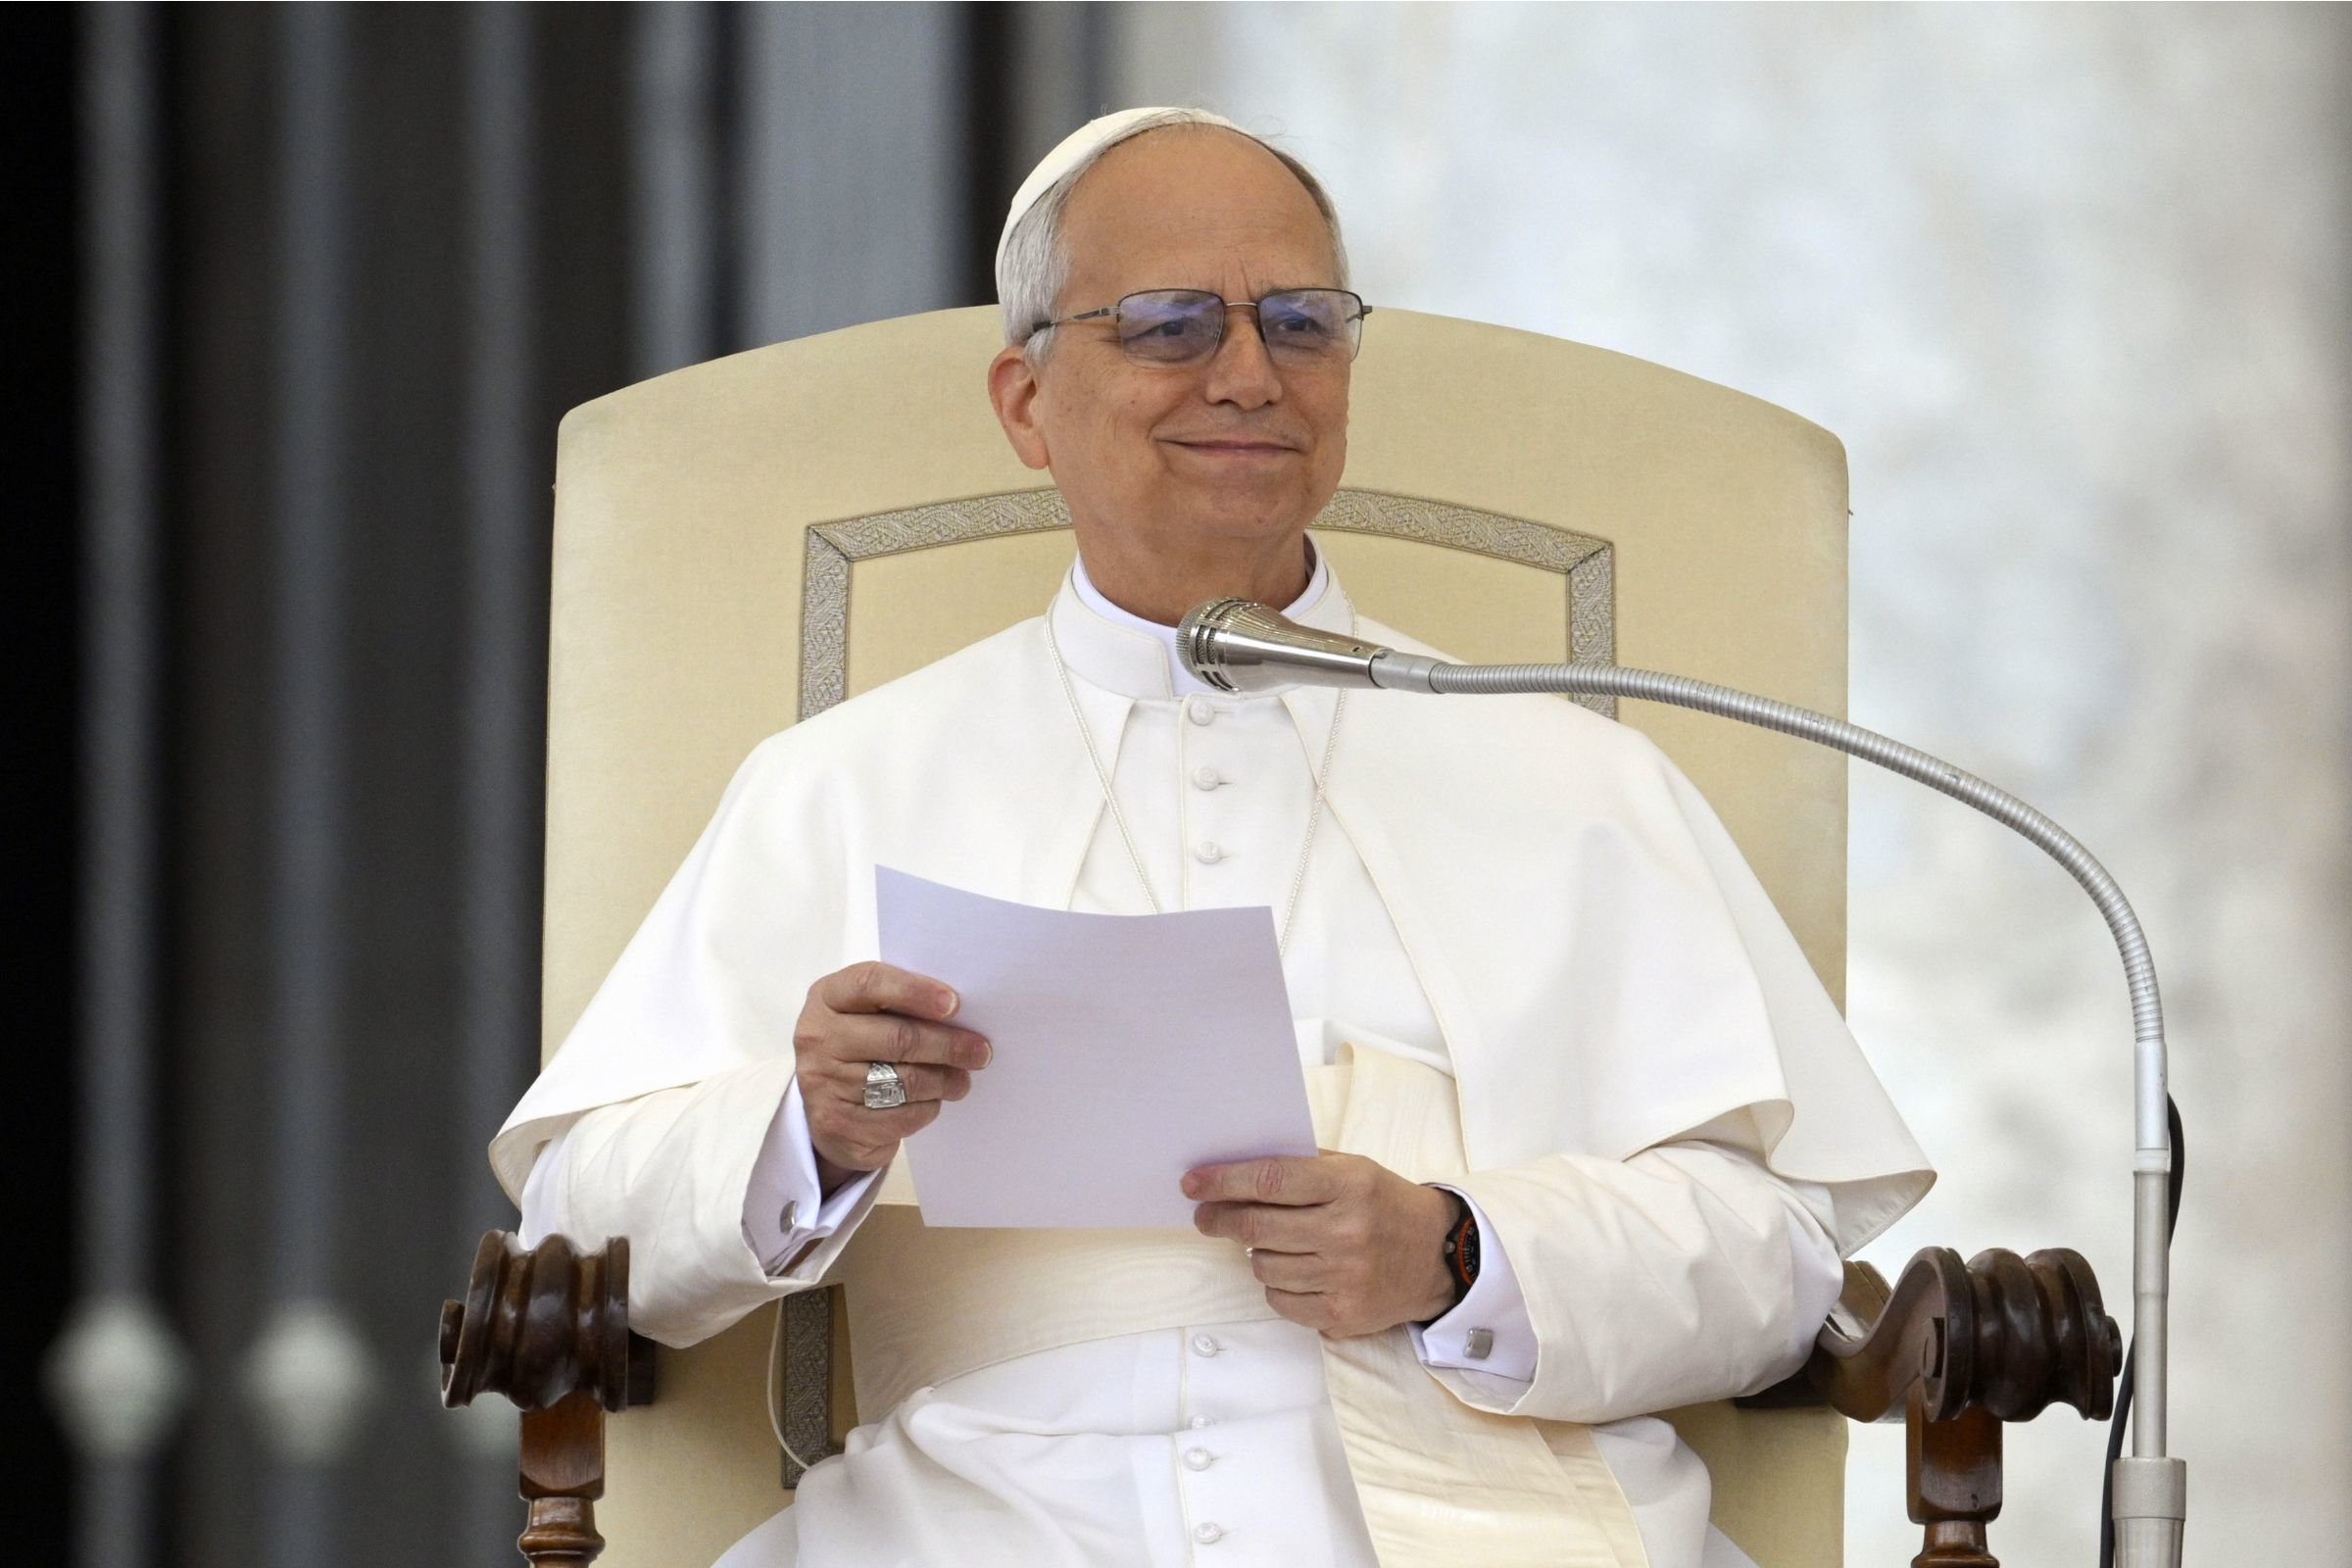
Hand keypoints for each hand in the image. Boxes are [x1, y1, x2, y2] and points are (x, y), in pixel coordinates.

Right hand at [793, 961, 990, 1192]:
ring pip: (904, 1080)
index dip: (916, 991)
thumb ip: (901, 1004)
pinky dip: (927, 1108)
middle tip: (980, 1051)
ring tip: (962, 1079)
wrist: (825, 1108)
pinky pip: (900, 1116)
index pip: (870, 983)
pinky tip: (933, 1101)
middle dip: (947, 1044)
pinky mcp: (837, 1124)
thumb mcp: (867, 1014)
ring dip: (944, 1080)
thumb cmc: (860, 1048)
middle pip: (896, 1037)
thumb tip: (960, 1012)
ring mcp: (823, 1083)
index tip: (954, 1004)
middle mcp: (817, 1037)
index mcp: (827, 998)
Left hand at [1184, 1152, 1457, 1335]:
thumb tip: (1235, 1168)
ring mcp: (1344, 1277)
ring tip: (1273, 1243)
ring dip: (1256, 1253)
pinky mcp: (1341, 1314)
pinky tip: (1294, 1271)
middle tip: (1206, 1215)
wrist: (1437, 1258)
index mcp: (1349, 1186)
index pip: (1271, 1180)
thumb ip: (1301, 1167)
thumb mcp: (1354, 1170)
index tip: (1193, 1182)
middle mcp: (1346, 1232)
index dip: (1225, 1181)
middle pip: (1257, 1227)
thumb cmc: (1386, 1205)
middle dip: (1220, 1219)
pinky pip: (1280, 1300)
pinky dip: (1277, 1285)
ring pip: (1263, 1266)